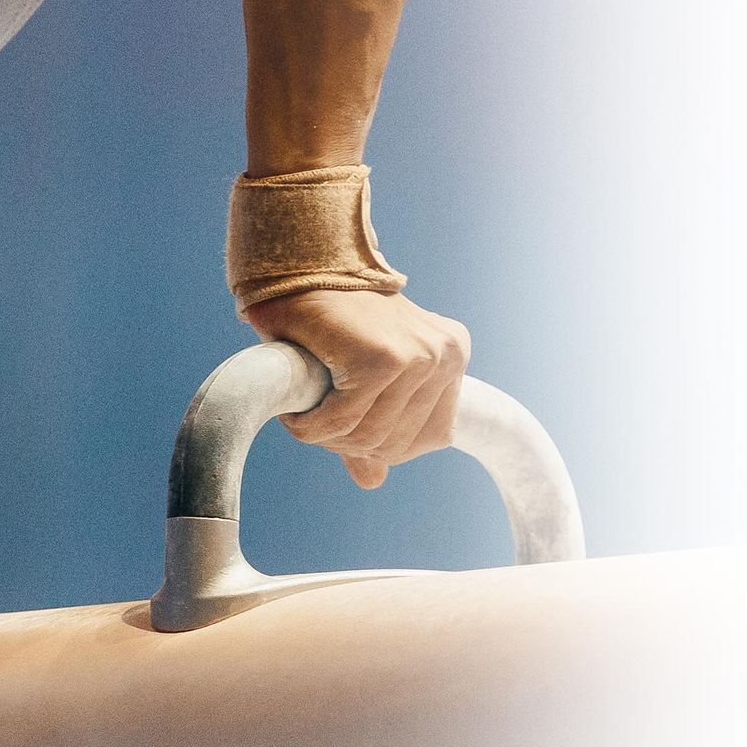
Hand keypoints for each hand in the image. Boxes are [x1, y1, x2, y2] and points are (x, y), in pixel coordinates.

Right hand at [242, 289, 469, 489]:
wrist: (299, 265)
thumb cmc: (328, 318)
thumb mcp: (359, 375)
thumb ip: (373, 424)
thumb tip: (374, 481)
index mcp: (453, 355)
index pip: (429, 437)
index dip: (381, 445)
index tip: (342, 427)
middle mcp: (447, 354)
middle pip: (398, 443)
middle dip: (348, 443)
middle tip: (314, 422)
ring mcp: (420, 356)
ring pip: (369, 436)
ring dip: (325, 438)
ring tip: (301, 416)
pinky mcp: (384, 359)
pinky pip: (343, 421)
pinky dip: (309, 427)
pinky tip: (294, 413)